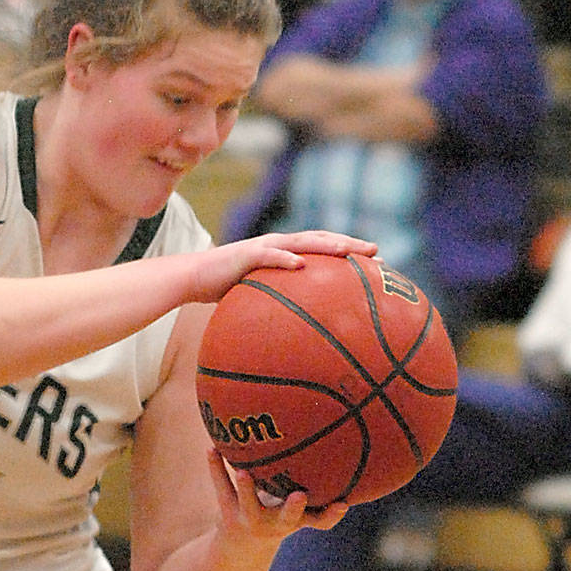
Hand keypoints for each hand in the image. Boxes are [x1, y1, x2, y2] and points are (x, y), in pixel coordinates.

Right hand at [180, 231, 377, 302]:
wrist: (193, 278)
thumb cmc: (226, 290)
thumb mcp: (260, 297)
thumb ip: (283, 304)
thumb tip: (308, 332)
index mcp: (285, 253)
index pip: (323, 248)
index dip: (350, 252)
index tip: (376, 262)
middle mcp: (279, 245)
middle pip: (320, 239)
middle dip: (349, 244)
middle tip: (376, 252)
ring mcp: (262, 247)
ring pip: (300, 241)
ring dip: (324, 244)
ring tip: (346, 250)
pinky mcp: (244, 255)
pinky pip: (268, 256)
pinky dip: (284, 259)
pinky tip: (300, 265)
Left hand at [208, 452, 348, 537]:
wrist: (241, 547)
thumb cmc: (280, 516)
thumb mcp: (298, 508)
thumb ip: (316, 489)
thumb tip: (340, 442)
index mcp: (296, 520)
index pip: (319, 521)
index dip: (331, 515)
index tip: (343, 504)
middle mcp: (275, 523)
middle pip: (286, 519)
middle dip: (293, 508)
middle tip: (300, 495)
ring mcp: (250, 517)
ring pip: (248, 504)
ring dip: (247, 488)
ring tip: (242, 472)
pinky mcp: (228, 509)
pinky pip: (221, 486)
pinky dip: (216, 467)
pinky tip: (211, 448)